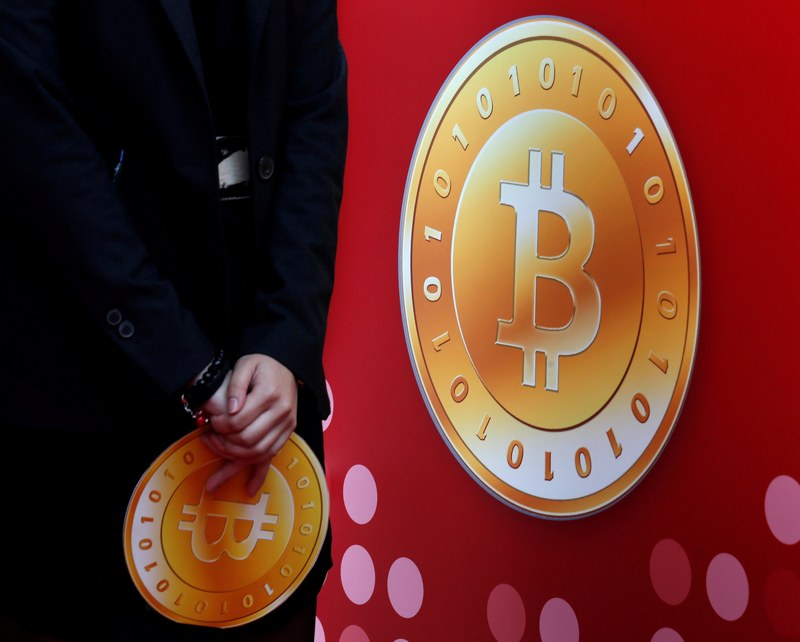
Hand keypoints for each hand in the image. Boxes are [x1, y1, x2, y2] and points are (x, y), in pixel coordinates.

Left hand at [200, 354, 297, 495]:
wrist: (287, 364)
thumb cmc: (263, 364)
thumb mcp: (246, 364)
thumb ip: (236, 385)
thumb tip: (230, 409)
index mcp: (270, 395)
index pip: (239, 421)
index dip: (220, 426)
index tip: (210, 422)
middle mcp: (282, 413)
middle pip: (247, 440)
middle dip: (223, 444)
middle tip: (208, 439)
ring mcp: (286, 425)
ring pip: (258, 453)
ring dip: (234, 459)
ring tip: (216, 458)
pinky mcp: (287, 433)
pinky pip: (272, 457)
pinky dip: (260, 475)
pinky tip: (249, 489)